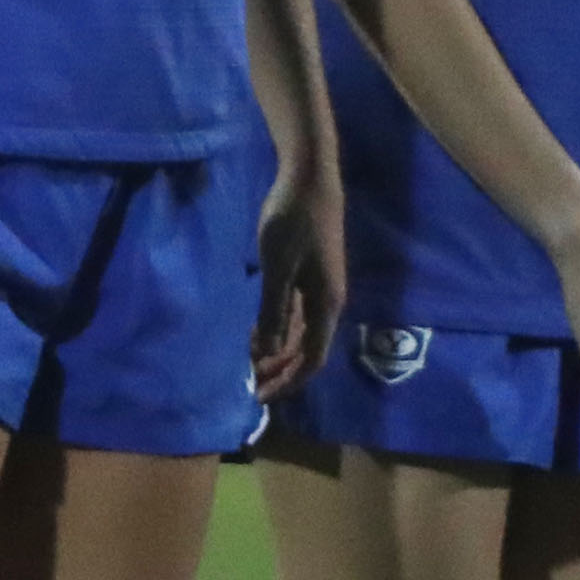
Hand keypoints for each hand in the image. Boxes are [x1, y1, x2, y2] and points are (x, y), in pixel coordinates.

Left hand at [253, 173, 345, 398]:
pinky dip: (278, 331)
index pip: (313, 358)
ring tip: (250, 368)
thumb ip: (273, 312)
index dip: (289, 381)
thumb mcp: (277, 269)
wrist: (309, 180)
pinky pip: (296, 315)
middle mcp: (329, 301)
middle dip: (282, 372)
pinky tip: (257, 337)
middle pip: (308, 350)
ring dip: (278, 353)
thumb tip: (268, 353)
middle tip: (251, 389)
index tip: (261, 398)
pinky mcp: (310, 276)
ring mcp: (321, 288)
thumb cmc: (292, 222)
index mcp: (327, 304)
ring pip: (302, 333)